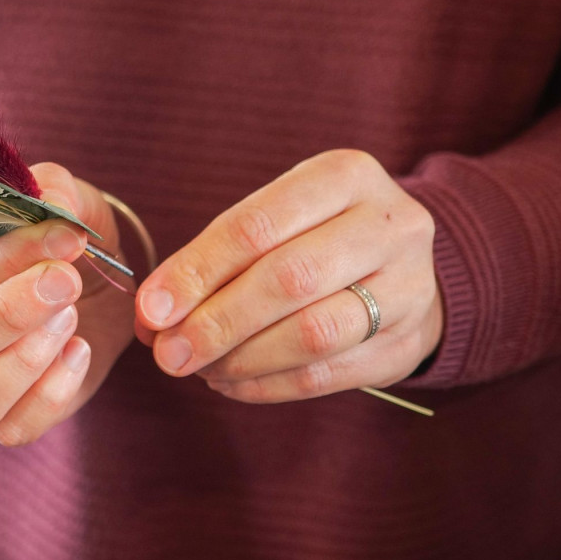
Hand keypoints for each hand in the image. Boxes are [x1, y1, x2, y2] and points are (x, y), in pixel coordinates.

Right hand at [0, 163, 134, 444]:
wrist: (81, 281)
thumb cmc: (47, 237)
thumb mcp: (54, 197)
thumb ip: (50, 189)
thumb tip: (53, 203)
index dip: (9, 258)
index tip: (68, 239)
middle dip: (13, 314)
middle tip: (68, 282)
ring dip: (27, 362)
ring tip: (70, 317)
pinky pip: (12, 428)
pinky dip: (52, 394)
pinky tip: (78, 351)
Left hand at [134, 150, 442, 402]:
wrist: (404, 265)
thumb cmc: (318, 234)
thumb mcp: (277, 218)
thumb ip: (215, 258)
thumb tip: (152, 315)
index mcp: (344, 175)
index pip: (257, 225)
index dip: (197, 271)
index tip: (152, 310)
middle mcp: (389, 225)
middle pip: (290, 279)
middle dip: (217, 322)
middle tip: (168, 353)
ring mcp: (409, 286)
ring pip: (313, 333)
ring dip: (241, 359)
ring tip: (199, 368)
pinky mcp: (407, 343)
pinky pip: (327, 375)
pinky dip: (267, 384)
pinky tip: (230, 382)